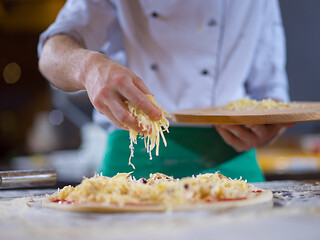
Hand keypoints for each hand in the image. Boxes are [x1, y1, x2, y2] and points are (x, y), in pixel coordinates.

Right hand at [39, 35, 161, 132]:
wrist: (91, 69)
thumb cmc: (115, 72)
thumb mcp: (132, 76)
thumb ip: (144, 91)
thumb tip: (154, 107)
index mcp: (121, 81)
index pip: (138, 100)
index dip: (150, 111)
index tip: (158, 117)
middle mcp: (109, 92)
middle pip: (125, 115)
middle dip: (139, 126)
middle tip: (149, 130)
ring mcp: (101, 101)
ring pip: (118, 120)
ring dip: (132, 127)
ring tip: (143, 129)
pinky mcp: (98, 107)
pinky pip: (113, 119)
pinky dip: (124, 124)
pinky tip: (132, 124)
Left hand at [215, 123, 294, 151]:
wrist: (265, 133)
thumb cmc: (269, 122)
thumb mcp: (275, 120)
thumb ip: (282, 119)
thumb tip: (293, 122)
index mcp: (265, 134)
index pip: (256, 127)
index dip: (248, 122)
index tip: (240, 116)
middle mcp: (255, 142)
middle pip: (241, 133)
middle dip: (232, 126)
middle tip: (223, 119)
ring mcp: (245, 146)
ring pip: (232, 138)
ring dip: (223, 130)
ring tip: (216, 121)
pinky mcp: (238, 147)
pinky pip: (228, 140)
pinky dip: (221, 132)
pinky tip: (215, 124)